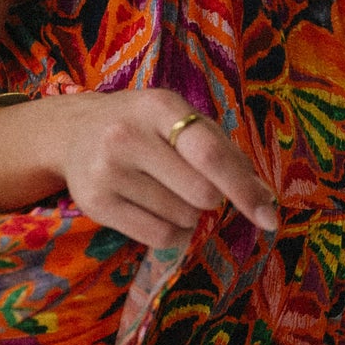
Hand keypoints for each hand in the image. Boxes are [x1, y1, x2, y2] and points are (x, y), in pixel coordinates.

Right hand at [25, 87, 280, 253]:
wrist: (74, 131)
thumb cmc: (144, 125)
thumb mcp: (183, 121)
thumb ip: (225, 153)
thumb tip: (265, 201)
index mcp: (159, 107)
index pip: (209, 154)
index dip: (243, 188)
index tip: (269, 217)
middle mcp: (127, 135)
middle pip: (200, 193)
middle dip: (210, 197)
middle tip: (191, 183)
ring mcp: (107, 171)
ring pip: (182, 218)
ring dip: (188, 214)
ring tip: (165, 191)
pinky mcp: (95, 204)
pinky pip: (159, 237)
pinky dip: (173, 233)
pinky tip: (158, 212)